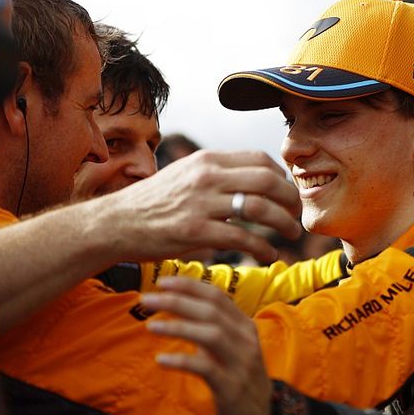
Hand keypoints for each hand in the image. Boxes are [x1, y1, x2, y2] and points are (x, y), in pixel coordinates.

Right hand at [91, 150, 302, 264]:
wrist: (116, 222)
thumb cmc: (154, 202)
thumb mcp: (186, 174)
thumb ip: (217, 173)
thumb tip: (251, 178)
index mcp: (208, 160)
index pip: (261, 159)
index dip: (283, 178)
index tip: (288, 194)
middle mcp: (207, 177)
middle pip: (268, 181)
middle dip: (290, 199)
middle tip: (297, 215)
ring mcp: (201, 204)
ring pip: (259, 208)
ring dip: (283, 224)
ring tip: (290, 235)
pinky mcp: (195, 232)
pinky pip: (242, 238)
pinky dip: (262, 247)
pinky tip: (268, 255)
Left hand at [142, 277, 272, 414]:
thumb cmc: (239, 379)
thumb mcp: (230, 348)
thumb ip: (211, 328)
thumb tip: (179, 307)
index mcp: (244, 326)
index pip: (217, 296)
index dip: (189, 286)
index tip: (163, 281)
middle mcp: (245, 340)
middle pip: (211, 311)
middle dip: (177, 301)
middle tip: (147, 299)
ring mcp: (240, 363)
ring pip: (211, 334)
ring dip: (178, 327)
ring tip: (151, 326)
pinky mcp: (231, 387)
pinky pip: (205, 367)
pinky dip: (181, 360)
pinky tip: (160, 359)